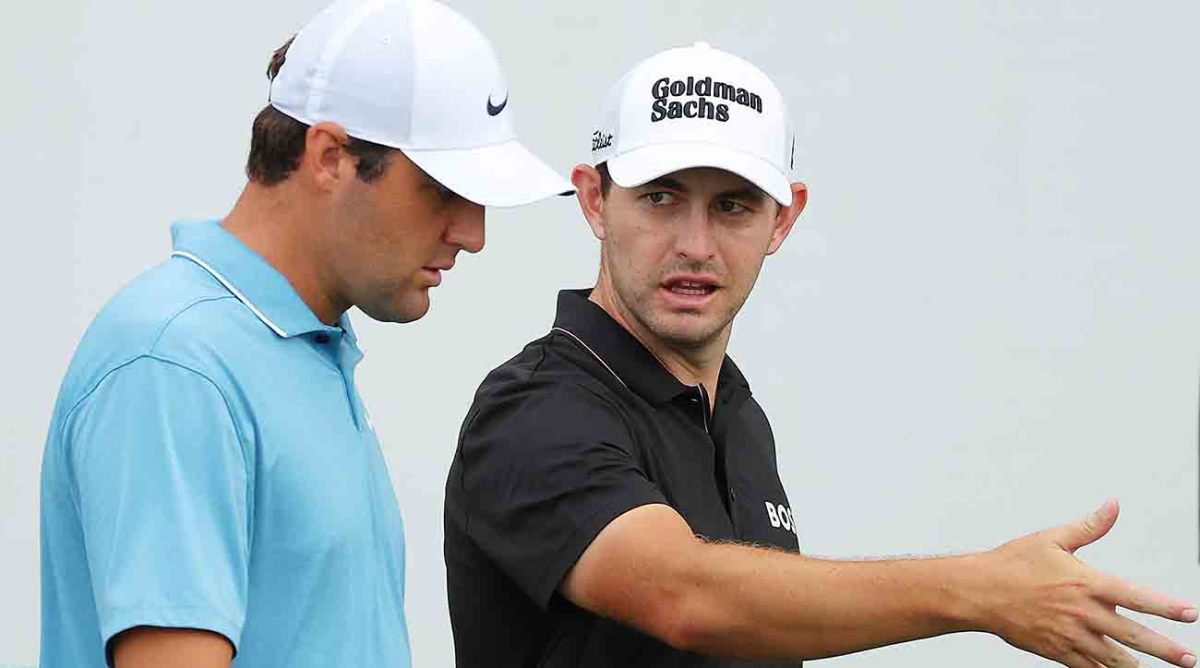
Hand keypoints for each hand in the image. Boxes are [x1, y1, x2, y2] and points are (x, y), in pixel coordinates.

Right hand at [979, 500, 1195, 666]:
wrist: (977, 592)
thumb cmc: (1012, 563)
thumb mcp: (1051, 539)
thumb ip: (1089, 526)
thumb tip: (1113, 506)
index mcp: (1085, 583)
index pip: (1136, 596)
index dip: (1166, 607)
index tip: (1189, 614)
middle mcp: (1082, 612)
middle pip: (1133, 635)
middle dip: (1165, 649)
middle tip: (1188, 658)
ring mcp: (1070, 635)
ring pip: (1114, 658)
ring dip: (1137, 666)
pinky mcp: (1056, 651)